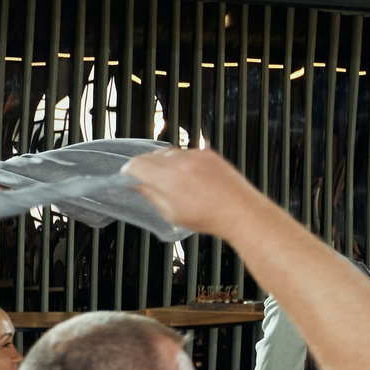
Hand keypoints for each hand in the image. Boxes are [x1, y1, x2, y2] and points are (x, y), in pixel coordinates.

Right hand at [122, 146, 261, 237]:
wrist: (241, 212)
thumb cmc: (210, 217)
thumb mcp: (172, 214)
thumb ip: (150, 195)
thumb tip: (136, 184)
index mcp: (170, 179)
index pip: (137, 164)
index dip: (129, 172)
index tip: (128, 177)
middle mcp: (182, 163)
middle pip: (150, 156)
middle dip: (146, 167)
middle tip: (148, 181)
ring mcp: (197, 155)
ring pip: (168, 153)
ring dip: (164, 164)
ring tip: (174, 183)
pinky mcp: (209, 153)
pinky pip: (186, 152)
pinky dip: (182, 162)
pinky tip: (190, 178)